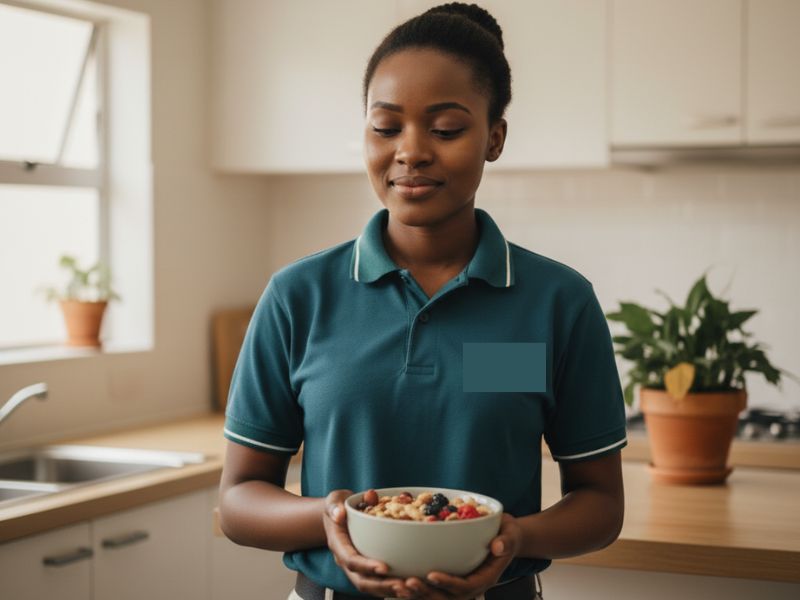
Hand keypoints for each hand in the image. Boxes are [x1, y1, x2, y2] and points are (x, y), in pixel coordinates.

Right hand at [323, 490, 412, 597]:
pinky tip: (408, 588)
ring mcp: (356, 567)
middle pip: (362, 581)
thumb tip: (339, 514)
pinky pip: (377, 583)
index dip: (367, 566)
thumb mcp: (334, 500)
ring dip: (389, 590)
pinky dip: (391, 588)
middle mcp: (346, 561)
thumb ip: (334, 506)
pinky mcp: (365, 569)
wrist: (338, 514)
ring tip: (409, 590)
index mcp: (338, 545)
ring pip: (370, 586)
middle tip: (403, 586)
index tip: (385, 568)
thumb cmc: (338, 505)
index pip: (351, 560)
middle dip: (382, 586)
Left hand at [402, 513, 522, 599]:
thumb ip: (505, 540)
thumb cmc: (507, 534)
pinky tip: (398, 584)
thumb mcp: (510, 534)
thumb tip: (498, 546)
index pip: (466, 586)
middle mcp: (471, 586)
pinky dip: (416, 590)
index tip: (432, 575)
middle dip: (427, 592)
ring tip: (398, 585)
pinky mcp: (450, 581)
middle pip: (447, 597)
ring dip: (417, 594)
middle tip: (408, 582)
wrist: (505, 539)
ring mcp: (460, 586)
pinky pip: (432, 590)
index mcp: (485, 578)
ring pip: (437, 597)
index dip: (448, 583)